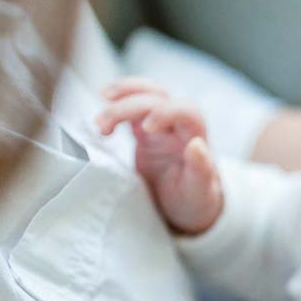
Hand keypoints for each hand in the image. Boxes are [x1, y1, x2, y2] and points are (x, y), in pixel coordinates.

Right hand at [95, 78, 222, 233]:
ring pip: (145, 94)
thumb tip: (197, 145)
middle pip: (158, 98)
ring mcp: (161, 126)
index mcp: (196, 136)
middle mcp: (179, 125)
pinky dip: (116, 105)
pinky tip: (101, 119)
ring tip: (99, 119)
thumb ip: (202, 170)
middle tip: (103, 125)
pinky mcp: (145, 132)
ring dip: (121, 96)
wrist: (187, 205)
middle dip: (129, 106)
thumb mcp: (200, 192)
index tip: (145, 128)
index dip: (165, 112)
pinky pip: (133, 107)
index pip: (186, 111)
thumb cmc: (197, 198)